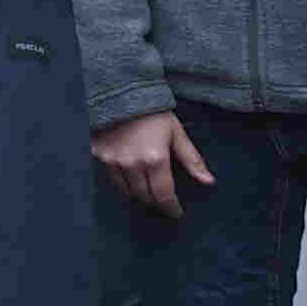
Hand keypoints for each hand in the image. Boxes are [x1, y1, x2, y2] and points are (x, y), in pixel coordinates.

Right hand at [95, 111, 212, 217]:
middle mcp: (132, 164)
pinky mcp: (97, 155)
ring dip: (137, 194)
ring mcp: (112, 160)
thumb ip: (191, 160)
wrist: (119, 92)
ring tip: (146, 192)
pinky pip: (110, 178)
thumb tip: (208, 181)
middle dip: (155, 202)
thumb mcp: (176, 133)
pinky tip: (129, 178)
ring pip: (125, 190)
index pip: (163, 194)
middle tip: (162, 203)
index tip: (176, 213)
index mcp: (155, 159)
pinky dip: (121, 182)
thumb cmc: (153, 113)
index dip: (171, 207)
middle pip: (144, 196)